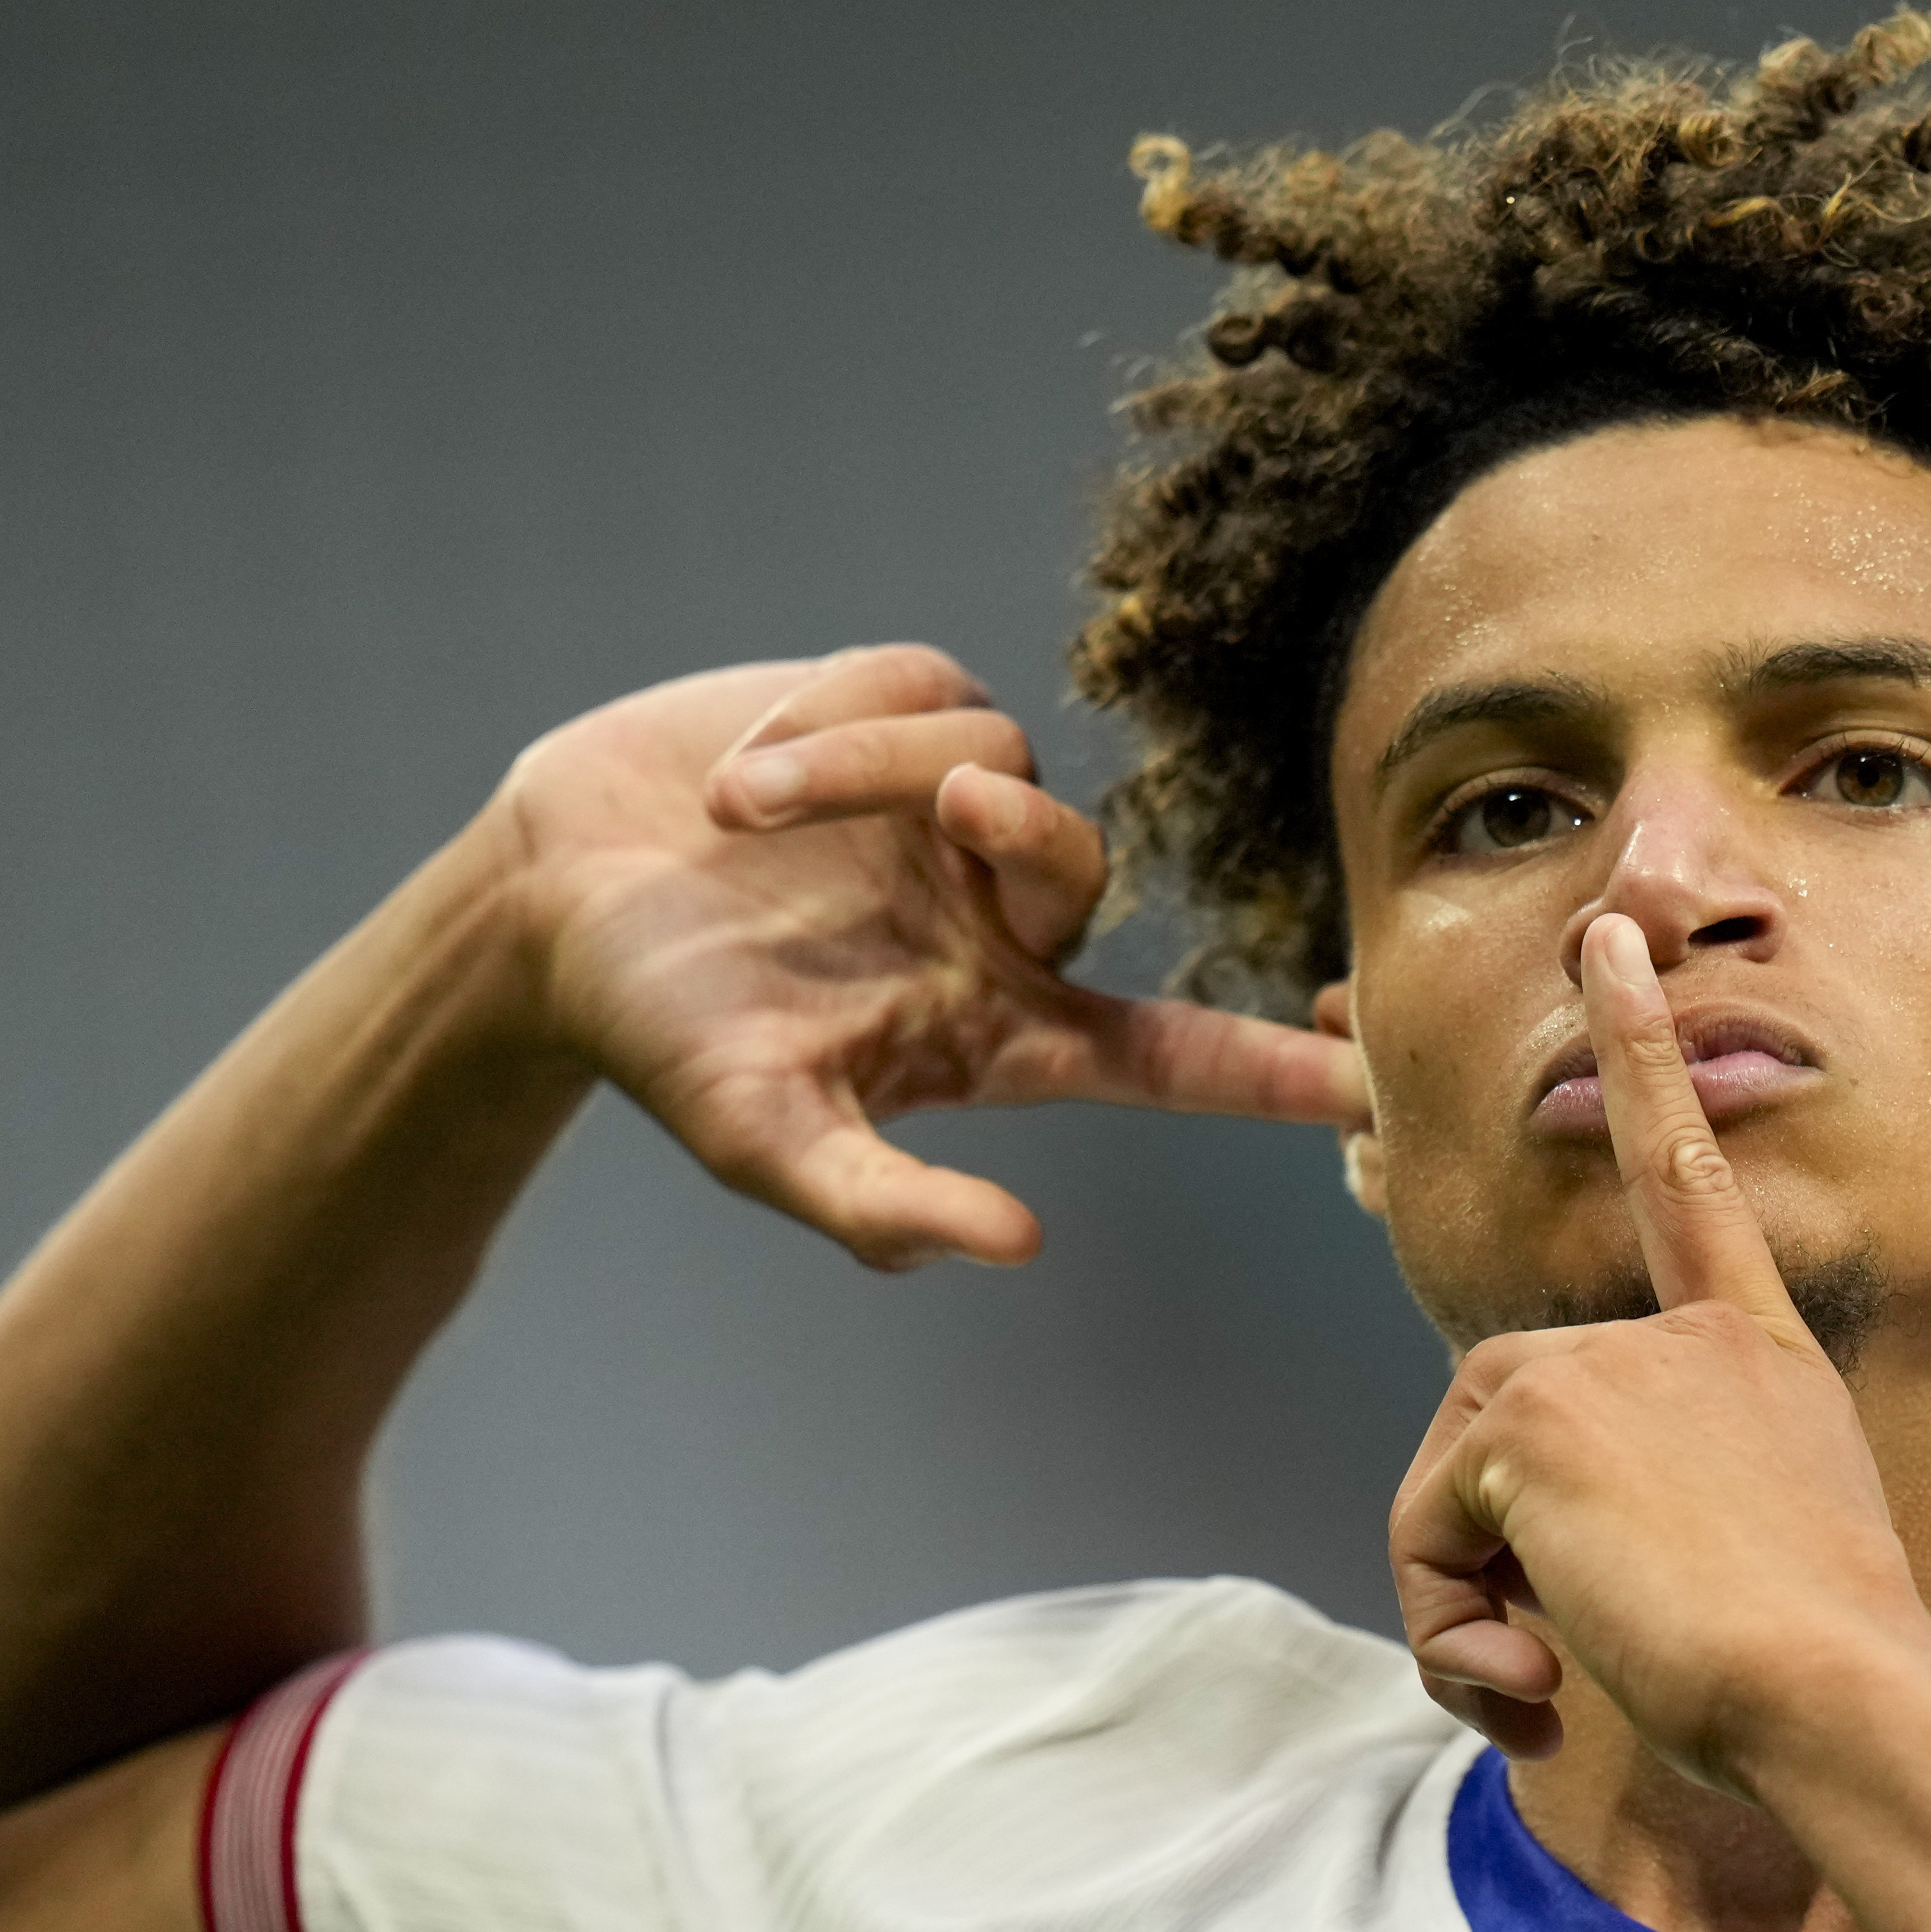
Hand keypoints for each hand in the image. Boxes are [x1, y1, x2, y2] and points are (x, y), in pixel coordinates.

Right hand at [487, 647, 1362, 1268]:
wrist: (551, 901)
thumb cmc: (662, 1040)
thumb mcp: (764, 1142)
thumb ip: (883, 1206)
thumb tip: (1016, 1248)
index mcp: (999, 1028)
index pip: (1175, 1055)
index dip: (1277, 1070)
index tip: (1379, 1082)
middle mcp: (997, 917)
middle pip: (1085, 864)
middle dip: (1028, 831)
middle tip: (944, 805)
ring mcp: (947, 811)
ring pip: (992, 753)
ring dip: (864, 771)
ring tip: (741, 815)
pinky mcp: (894, 709)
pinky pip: (919, 682)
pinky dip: (831, 717)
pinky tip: (747, 770)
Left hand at [1383, 914, 1930, 1776]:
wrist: (1841, 1692)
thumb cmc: (1819, 1673)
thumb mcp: (1764, 1557)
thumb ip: (1663, 1516)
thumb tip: (1525, 1583)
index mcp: (1755, 1354)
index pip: (1684, 1181)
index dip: (1641, 1056)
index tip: (1608, 943)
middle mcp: (1678, 1338)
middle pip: (1502, 1419)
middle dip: (1495, 1551)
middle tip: (1567, 1658)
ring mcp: (1602, 1365)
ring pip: (1453, 1485)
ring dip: (1470, 1600)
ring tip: (1564, 1674)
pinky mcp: (1529, 1419)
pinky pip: (1427, 1533)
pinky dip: (1454, 1624)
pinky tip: (1553, 1669)